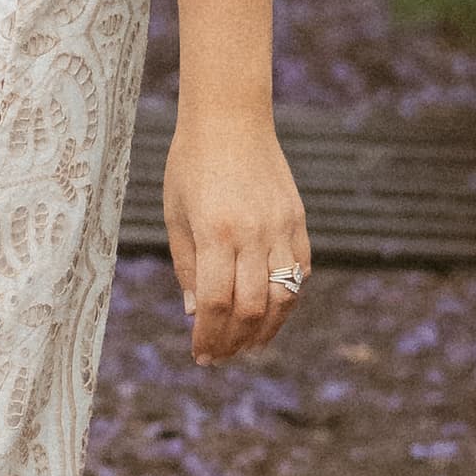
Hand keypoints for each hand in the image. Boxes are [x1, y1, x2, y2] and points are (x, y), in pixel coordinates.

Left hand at [164, 103, 308, 364]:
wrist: (230, 118)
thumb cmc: (190, 164)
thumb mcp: (176, 214)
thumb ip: (186, 266)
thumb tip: (194, 314)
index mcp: (215, 233)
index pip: (215, 303)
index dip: (208, 337)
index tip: (200, 356)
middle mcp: (253, 234)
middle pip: (252, 308)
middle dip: (235, 341)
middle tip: (220, 357)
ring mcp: (281, 227)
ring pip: (284, 297)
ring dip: (267, 330)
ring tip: (248, 345)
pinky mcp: (297, 220)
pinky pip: (300, 271)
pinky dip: (287, 297)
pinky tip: (270, 310)